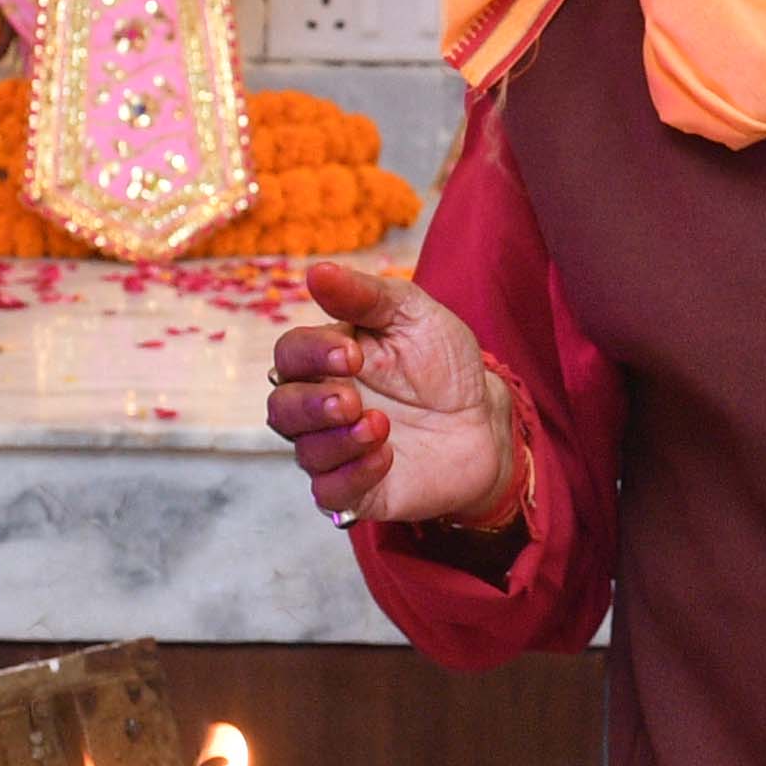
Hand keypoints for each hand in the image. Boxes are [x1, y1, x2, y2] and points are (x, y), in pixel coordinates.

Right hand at [268, 261, 518, 526]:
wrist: (485, 420)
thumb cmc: (442, 363)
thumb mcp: (411, 315)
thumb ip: (364, 295)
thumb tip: (315, 271)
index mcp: (325, 360)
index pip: (289, 356)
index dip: (310, 354)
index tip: (353, 353)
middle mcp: (320, 408)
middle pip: (280, 410)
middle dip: (311, 404)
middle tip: (351, 399)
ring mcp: (336, 450)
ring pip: (305, 452)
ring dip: (338, 440)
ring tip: (381, 425)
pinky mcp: (357, 489)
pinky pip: (330, 493)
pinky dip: (353, 475)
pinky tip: (386, 456)